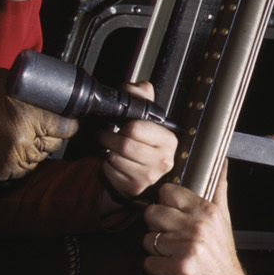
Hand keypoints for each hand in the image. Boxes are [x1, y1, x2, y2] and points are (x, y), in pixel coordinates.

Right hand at [0, 70, 77, 183]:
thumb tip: (53, 87)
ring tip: (20, 134)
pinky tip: (11, 146)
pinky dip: (23, 158)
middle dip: (51, 134)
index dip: (68, 122)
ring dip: (37, 147)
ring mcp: (17, 159)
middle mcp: (27, 141)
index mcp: (30, 116)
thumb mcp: (5, 81)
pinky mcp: (8, 172)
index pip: (67, 126)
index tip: (66, 119)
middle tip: (38, 124)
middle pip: (57, 143)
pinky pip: (27, 167)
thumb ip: (31, 86)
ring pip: (42, 156)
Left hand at [94, 81, 177, 205]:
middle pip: (124, 144)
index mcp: (169, 140)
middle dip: (109, 138)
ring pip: (116, 158)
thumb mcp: (145, 116)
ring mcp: (150, 176)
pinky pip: (111, 171)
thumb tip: (138, 87)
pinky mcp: (135, 187)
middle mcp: (163, 160)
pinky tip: (113, 163)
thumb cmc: (141, 142)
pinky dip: (106, 166)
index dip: (124, 124)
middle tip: (104, 135)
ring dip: (107, 151)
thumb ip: (142, 97)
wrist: (139, 170)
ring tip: (109, 148)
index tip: (120, 125)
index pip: (137, 128)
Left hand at [141, 178, 273, 274]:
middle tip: (171, 240)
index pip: (168, 192)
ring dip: (156, 251)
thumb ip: (218, 190)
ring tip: (173, 256)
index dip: (165, 205)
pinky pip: (148, 262)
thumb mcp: (224, 220)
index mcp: (206, 211)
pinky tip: (170, 269)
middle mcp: (197, 227)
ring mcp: (188, 248)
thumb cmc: (221, 257)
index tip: (173, 217)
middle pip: (152, 214)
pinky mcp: (178, 269)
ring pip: (148, 239)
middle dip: (157, 228)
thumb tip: (222, 163)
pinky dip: (155, 269)